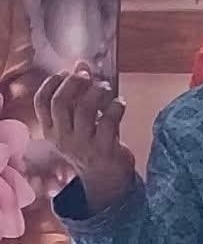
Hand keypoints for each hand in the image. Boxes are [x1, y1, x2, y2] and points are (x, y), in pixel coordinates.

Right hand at [33, 62, 134, 213]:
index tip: (66, 72)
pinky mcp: (104, 149)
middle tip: (87, 75)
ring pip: (85, 111)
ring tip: (106, 87)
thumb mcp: (78, 123)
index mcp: (52, 131)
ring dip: (97, 92)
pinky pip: (109, 122)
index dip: (52, 83)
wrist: (106, 180)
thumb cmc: (92, 145)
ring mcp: (83, 145)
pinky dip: (116, 107)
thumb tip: (82, 63)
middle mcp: (63, 138)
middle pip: (61, 103)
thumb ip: (79, 95)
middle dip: (74, 83)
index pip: (41, 103)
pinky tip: (120, 102)